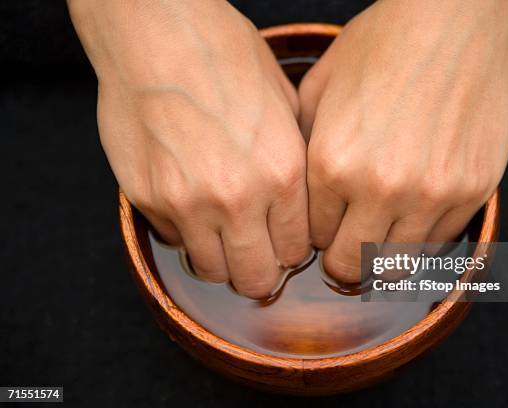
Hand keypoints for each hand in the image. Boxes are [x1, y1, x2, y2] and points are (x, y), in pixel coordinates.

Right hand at [69, 0, 309, 297]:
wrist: (157, 33)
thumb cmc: (223, 56)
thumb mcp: (283, 104)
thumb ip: (293, 163)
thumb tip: (295, 202)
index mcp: (282, 173)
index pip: (296, 251)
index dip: (289, 251)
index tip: (281, 243)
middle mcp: (238, 197)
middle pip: (256, 277)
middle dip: (260, 272)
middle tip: (254, 256)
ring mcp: (187, 202)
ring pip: (212, 271)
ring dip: (221, 260)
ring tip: (221, 236)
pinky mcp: (147, 198)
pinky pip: (172, 240)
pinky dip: (184, 233)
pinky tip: (188, 204)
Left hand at [299, 0, 507, 281]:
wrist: (453, 20)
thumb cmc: (383, 46)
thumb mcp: (319, 88)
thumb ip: (303, 148)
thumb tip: (297, 192)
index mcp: (331, 163)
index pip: (312, 237)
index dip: (315, 234)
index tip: (325, 224)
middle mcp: (380, 187)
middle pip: (350, 265)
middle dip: (342, 259)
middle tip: (347, 243)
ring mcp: (431, 193)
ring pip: (396, 266)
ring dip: (383, 255)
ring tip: (382, 231)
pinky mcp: (473, 190)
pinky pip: (439, 243)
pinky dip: (422, 237)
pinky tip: (416, 212)